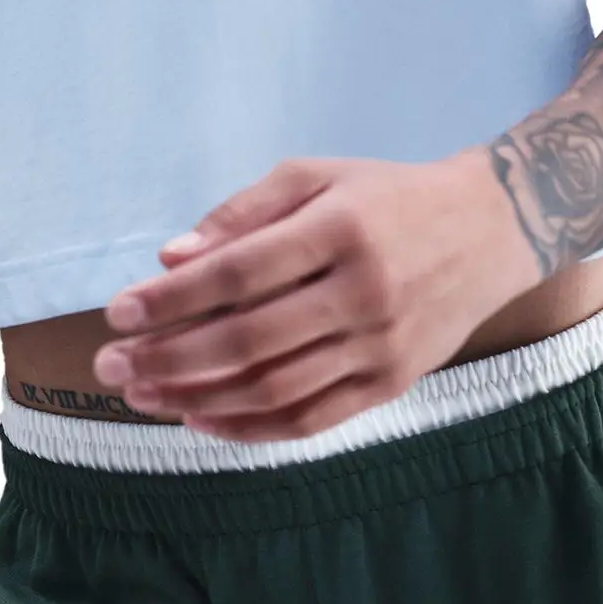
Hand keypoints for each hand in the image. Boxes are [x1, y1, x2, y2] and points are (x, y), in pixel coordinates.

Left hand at [92, 150, 534, 442]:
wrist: (490, 231)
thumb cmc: (387, 196)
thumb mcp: (318, 176)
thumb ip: (243, 213)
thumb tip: (170, 257)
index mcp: (340, 228)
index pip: (239, 271)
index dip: (172, 297)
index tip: (119, 312)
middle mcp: (363, 292)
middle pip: (248, 339)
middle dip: (169, 357)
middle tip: (112, 364)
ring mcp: (381, 346)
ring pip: (274, 388)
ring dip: (198, 398)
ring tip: (143, 394)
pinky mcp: (392, 384)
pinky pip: (311, 419)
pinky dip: (250, 427)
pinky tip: (201, 420)